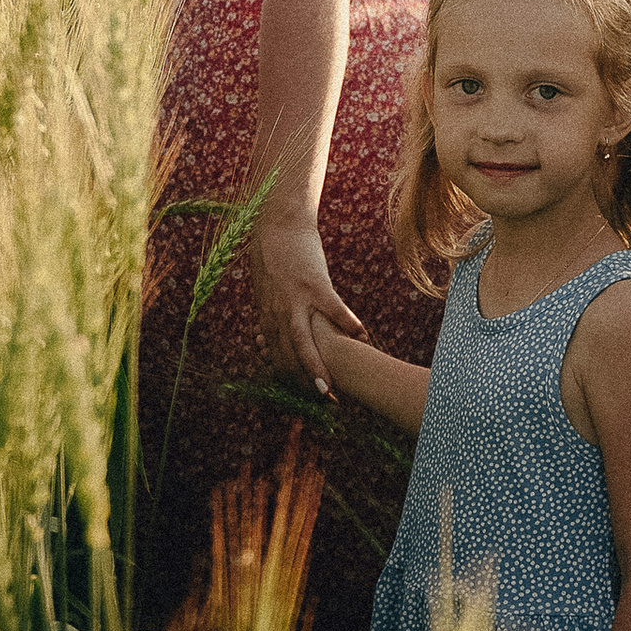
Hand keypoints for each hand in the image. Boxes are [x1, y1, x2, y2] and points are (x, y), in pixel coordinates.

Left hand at [253, 215, 364, 391]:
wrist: (275, 227)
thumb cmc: (275, 261)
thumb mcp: (268, 294)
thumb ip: (272, 318)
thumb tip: (269, 341)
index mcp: (268, 318)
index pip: (279, 360)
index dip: (292, 383)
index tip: (307, 400)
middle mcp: (279, 314)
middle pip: (289, 358)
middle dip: (304, 385)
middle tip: (324, 404)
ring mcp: (297, 300)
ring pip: (303, 341)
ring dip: (316, 367)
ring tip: (330, 388)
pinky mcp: (315, 283)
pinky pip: (333, 308)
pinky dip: (347, 323)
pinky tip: (363, 336)